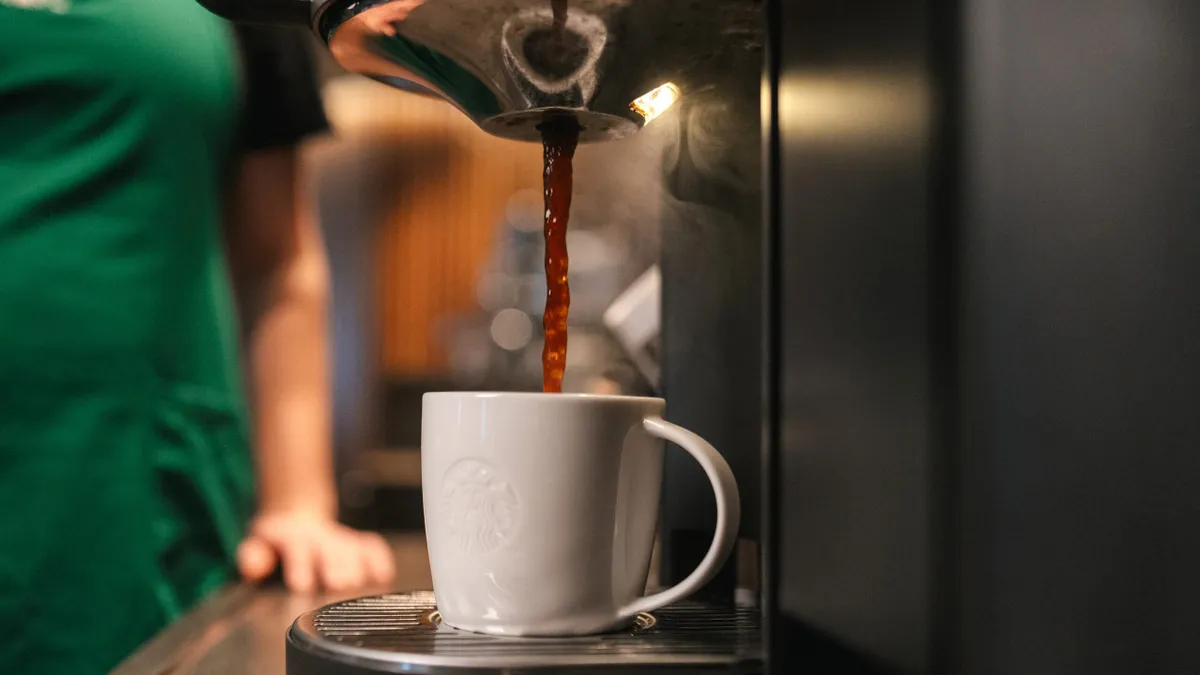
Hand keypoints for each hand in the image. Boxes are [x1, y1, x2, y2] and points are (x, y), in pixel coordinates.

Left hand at [237, 511, 395, 592]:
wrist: (296, 518)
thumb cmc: (276, 541)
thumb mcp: (256, 543)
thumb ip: (252, 555)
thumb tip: (255, 567)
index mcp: (293, 537)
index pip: (298, 547)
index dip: (300, 565)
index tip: (301, 583)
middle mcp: (321, 538)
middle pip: (332, 551)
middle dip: (334, 566)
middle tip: (337, 582)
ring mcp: (342, 540)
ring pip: (354, 550)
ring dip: (357, 566)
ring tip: (357, 583)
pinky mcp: (359, 543)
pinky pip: (374, 547)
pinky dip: (380, 559)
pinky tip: (382, 575)